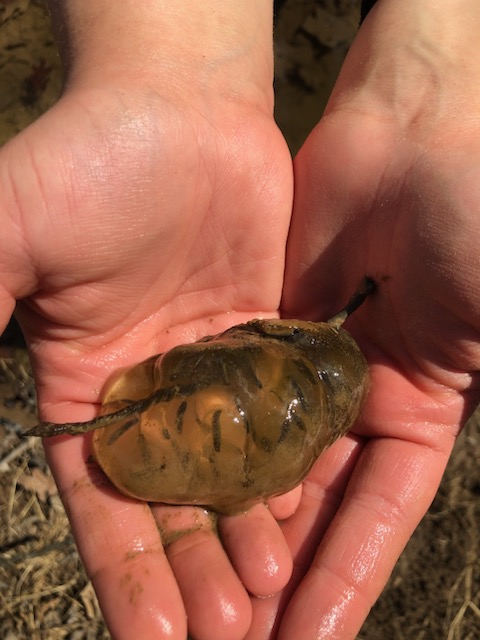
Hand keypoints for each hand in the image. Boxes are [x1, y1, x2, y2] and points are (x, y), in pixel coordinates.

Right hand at [0, 2, 294, 637]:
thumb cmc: (88, 164)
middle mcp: (151, 389)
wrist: (178, 108)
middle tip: (230, 636)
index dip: (127, 572)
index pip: (104, 503)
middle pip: (174, 502)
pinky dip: (290, 467)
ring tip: (271, 602)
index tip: (155, 638)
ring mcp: (212, 367)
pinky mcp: (264, 340)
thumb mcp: (7, 238)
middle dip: (196, 572)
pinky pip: (279, 416)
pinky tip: (307, 518)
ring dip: (248, 536)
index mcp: (87, 386)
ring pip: (233, 468)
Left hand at [246, 1, 479, 636]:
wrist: (408, 131)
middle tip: (233, 635)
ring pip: (256, 454)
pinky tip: (172, 491)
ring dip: (231, 518)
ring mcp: (296, 364)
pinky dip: (202, 438)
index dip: (345, 579)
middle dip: (276, 567)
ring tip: (196, 588)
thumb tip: (459, 425)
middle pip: (307, 500)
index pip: (375, 518)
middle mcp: (350, 399)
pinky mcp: (253, 326)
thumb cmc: (475, 218)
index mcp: (414, 411)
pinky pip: (223, 392)